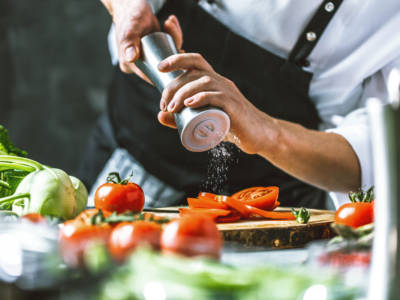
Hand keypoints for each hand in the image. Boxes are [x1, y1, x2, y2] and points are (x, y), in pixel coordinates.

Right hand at [101, 0, 182, 82]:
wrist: (131, 5)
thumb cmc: (129, 16)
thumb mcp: (130, 30)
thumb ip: (129, 43)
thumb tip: (131, 58)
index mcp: (129, 65)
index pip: (151, 76)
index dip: (167, 70)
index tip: (176, 54)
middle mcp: (139, 64)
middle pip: (163, 66)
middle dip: (173, 50)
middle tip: (170, 29)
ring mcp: (147, 57)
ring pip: (168, 56)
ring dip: (174, 39)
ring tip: (168, 23)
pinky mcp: (155, 50)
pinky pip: (169, 48)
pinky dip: (173, 36)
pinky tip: (170, 22)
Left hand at [157, 53, 276, 154]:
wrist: (259, 136)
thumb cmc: (231, 126)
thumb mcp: (204, 120)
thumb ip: (181, 118)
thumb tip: (159, 115)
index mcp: (214, 81)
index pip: (196, 60)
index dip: (177, 59)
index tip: (159, 68)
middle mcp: (221, 82)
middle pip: (195, 72)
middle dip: (173, 85)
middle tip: (164, 105)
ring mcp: (229, 93)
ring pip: (204, 81)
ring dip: (183, 92)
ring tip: (172, 108)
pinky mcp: (235, 107)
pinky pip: (218, 96)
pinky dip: (202, 98)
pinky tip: (189, 104)